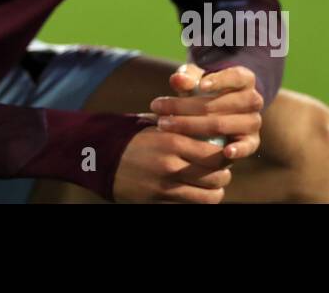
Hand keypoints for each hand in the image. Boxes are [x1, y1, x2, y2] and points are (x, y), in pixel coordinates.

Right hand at [112, 125, 232, 203]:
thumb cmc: (133, 136)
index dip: (226, 154)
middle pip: (217, 175)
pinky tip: (199, 192)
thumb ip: (183, 124)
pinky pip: (192, 204)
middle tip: (220, 170)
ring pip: (209, 194)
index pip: (216, 152)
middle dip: (224, 173)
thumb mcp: (156, 123)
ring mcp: (165, 185)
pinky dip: (201, 199)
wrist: (101, 157)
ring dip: (216, 190)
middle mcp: (172, 163)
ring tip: (213, 184)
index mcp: (173, 139)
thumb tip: (212, 125)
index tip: (225, 152)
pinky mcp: (159, 199)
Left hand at [153, 64, 262, 161]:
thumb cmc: (203, 89)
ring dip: (193, 127)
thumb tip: (177, 79)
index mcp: (244, 79)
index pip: (235, 77)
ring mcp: (253, 122)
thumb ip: (186, 77)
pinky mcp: (251, 142)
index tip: (199, 85)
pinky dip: (238, 150)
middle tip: (159, 108)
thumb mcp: (195, 78)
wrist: (218, 109)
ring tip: (168, 125)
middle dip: (187, 107)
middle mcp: (253, 100)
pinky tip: (225, 152)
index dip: (219, 80)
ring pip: (225, 124)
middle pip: (222, 104)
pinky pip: (248, 146)